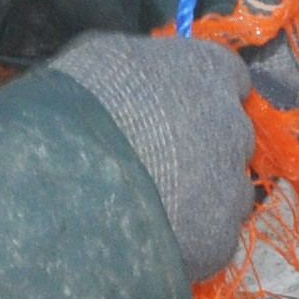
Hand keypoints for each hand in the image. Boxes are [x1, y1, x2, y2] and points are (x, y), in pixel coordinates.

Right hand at [40, 32, 258, 283]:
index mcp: (207, 72)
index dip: (202, 95)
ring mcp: (231, 185)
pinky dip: (189, 239)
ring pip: (229, 191)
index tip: (180, 108)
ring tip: (152, 206)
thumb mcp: (103, 59)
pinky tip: (151, 237)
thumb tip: (145, 76)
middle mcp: (233, 125)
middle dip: (203, 147)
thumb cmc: (76, 106)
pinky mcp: (219, 239)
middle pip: (231, 136)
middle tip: (158, 161)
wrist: (66, 182)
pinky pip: (213, 237)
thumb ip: (142, 68)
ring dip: (202, 196)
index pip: (228, 78)